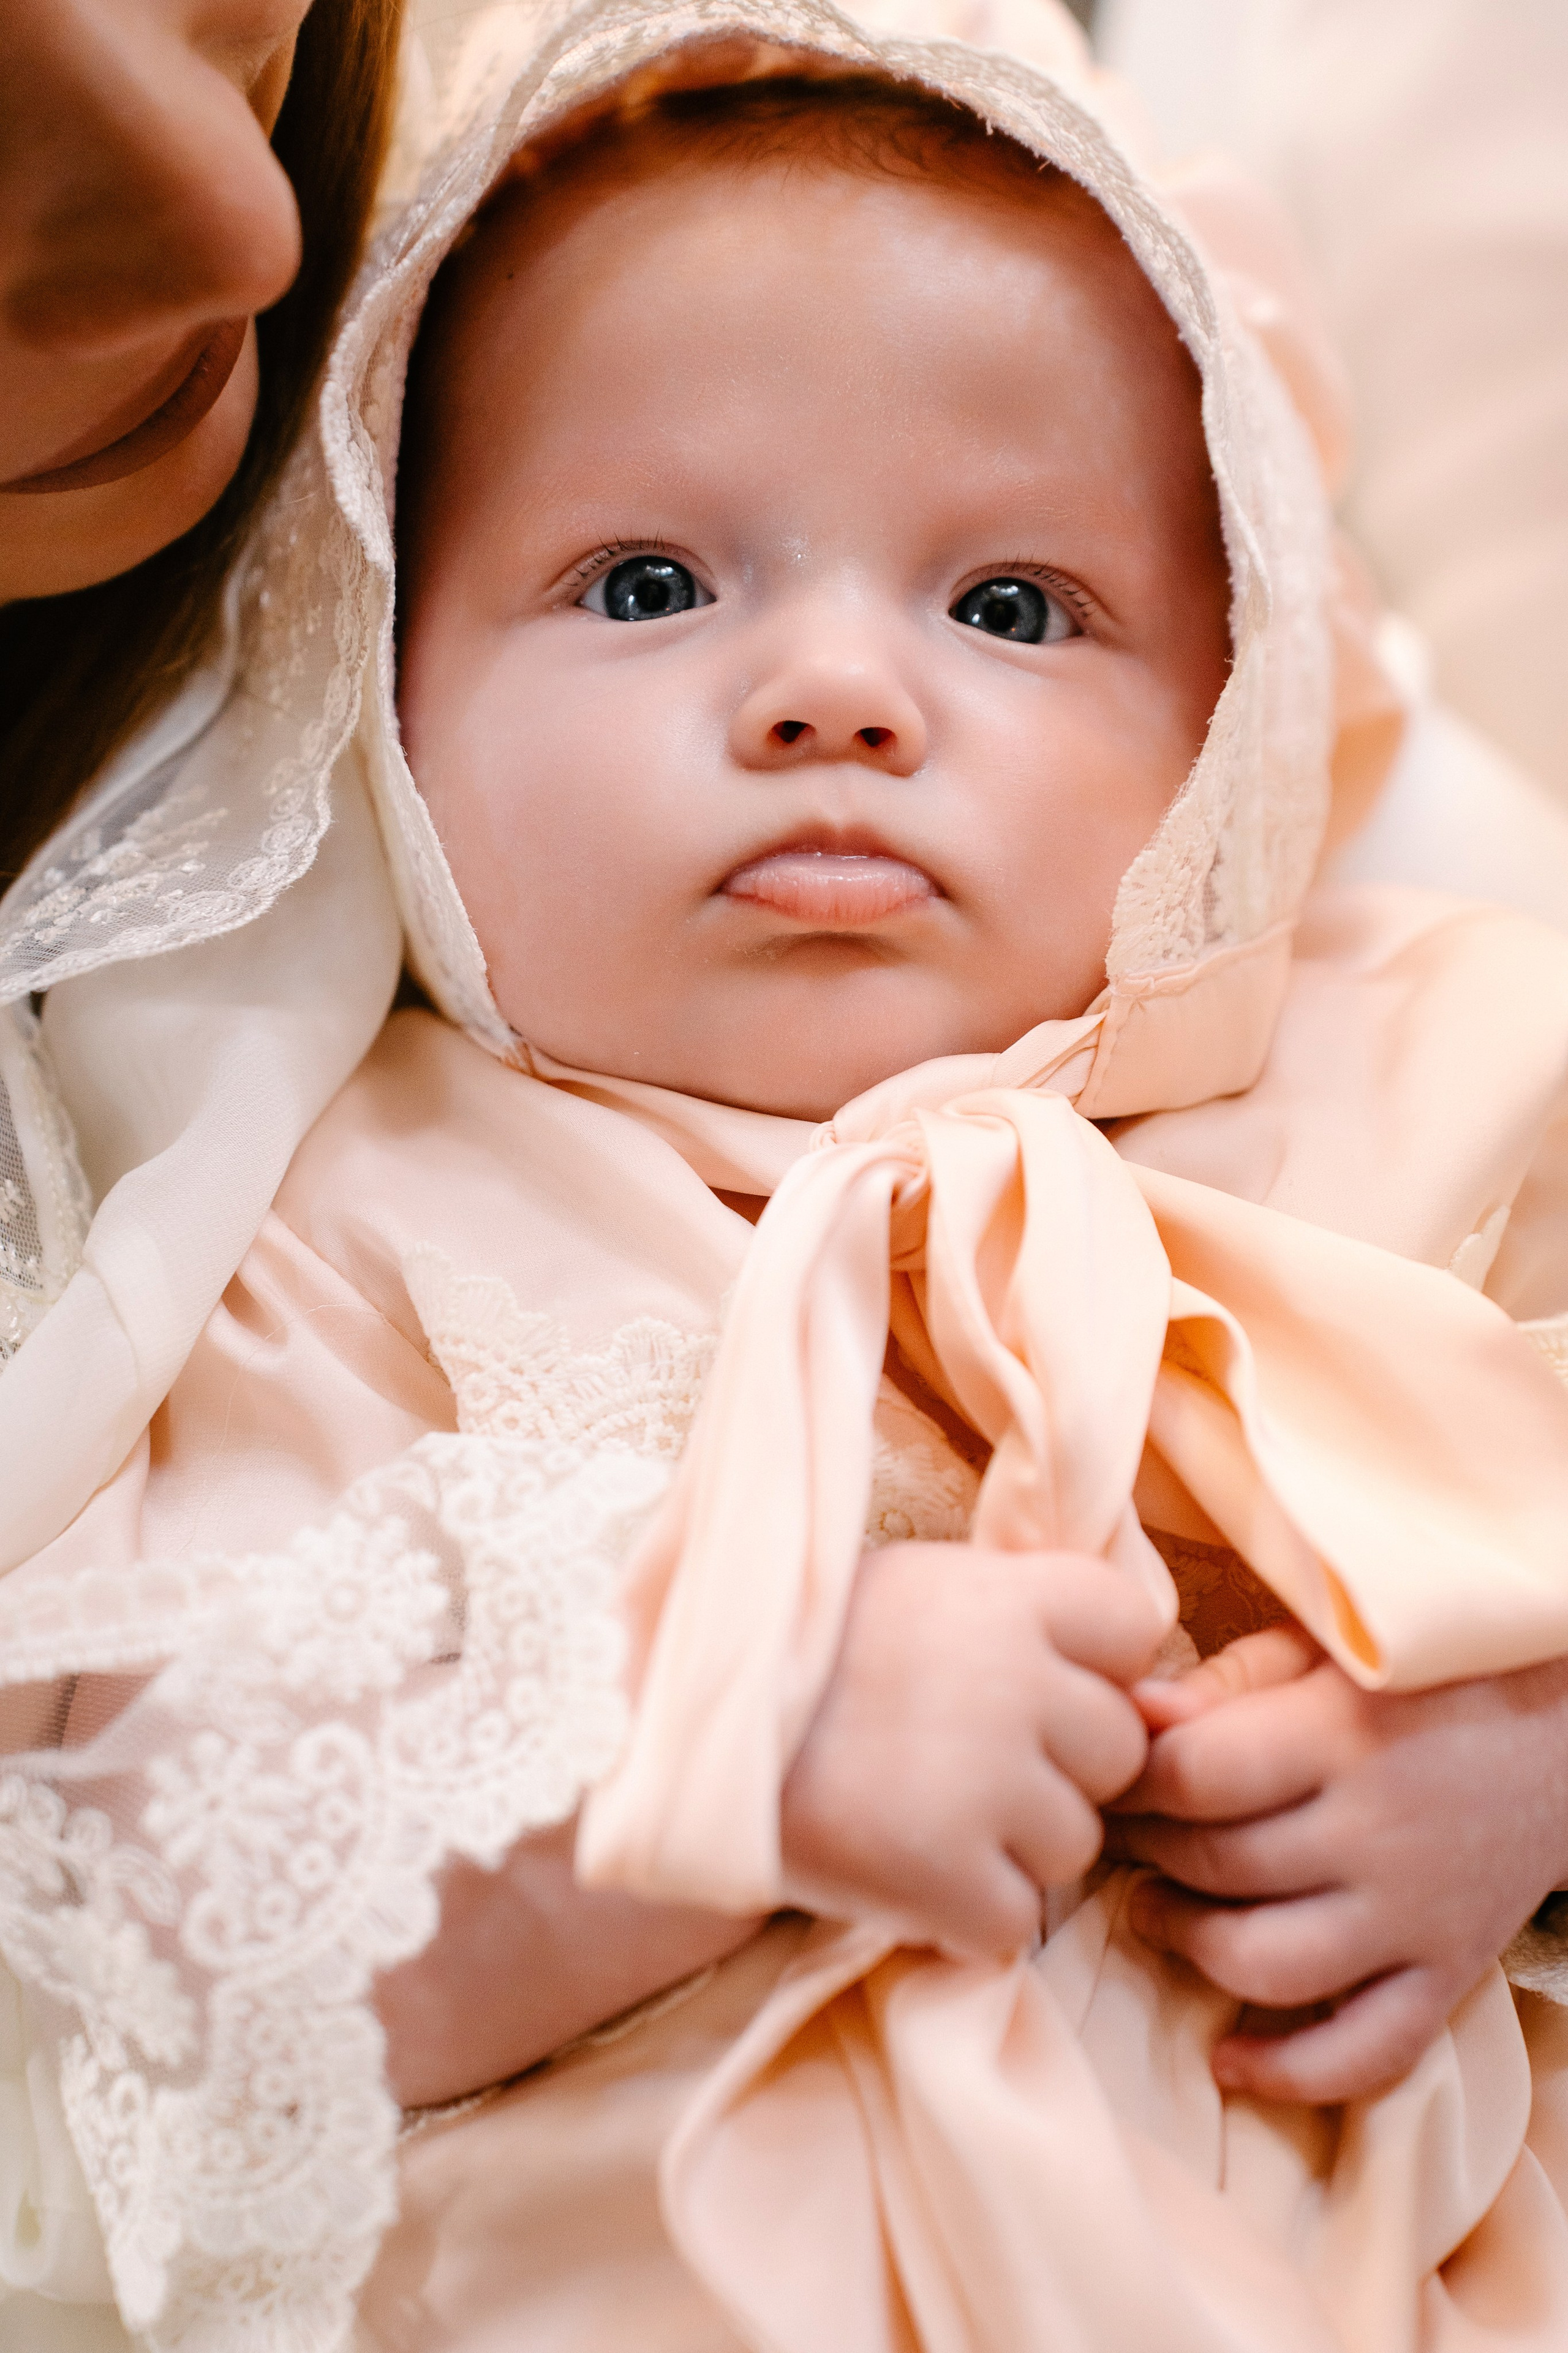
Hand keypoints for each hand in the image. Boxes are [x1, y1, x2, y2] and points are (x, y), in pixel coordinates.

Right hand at [780, 1542, 1163, 1959]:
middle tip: (961, 1762)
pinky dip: (965, 1916)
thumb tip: (1166, 1703)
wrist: (677, 1729)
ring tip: (919, 1814)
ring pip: (1075, 1845)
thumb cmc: (807, 1652)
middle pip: (1116, 1749)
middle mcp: (1013, 1682)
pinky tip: (901, 1871)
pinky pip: (1015, 1923)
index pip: (1132, 1629)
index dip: (1089, 1665)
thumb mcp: (924, 1593)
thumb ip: (1035, 1627)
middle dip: (1057, 1768)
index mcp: (1008, 1595)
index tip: (1025, 1680)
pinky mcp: (946, 1878)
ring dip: (1014, 1848)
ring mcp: (985, 1784)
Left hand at [1108, 1628, 1567, 2102]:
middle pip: (1217, 1864)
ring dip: (1188, 1946)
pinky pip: (1366, 2054)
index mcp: (1343, 1735)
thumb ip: (1233, 1680)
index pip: (1196, 1774)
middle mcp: (1379, 1833)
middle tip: (1111, 1832)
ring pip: (1268, 1964)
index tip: (1099, 1768)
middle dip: (1143, 1851)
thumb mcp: (1329, 1651)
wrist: (1562, 1738)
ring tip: (1151, 1911)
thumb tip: (1133, 1711)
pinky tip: (1227, 2056)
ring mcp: (1416, 1916)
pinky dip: (1289, 2072)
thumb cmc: (1421, 1682)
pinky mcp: (1447, 1976)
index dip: (1126, 1778)